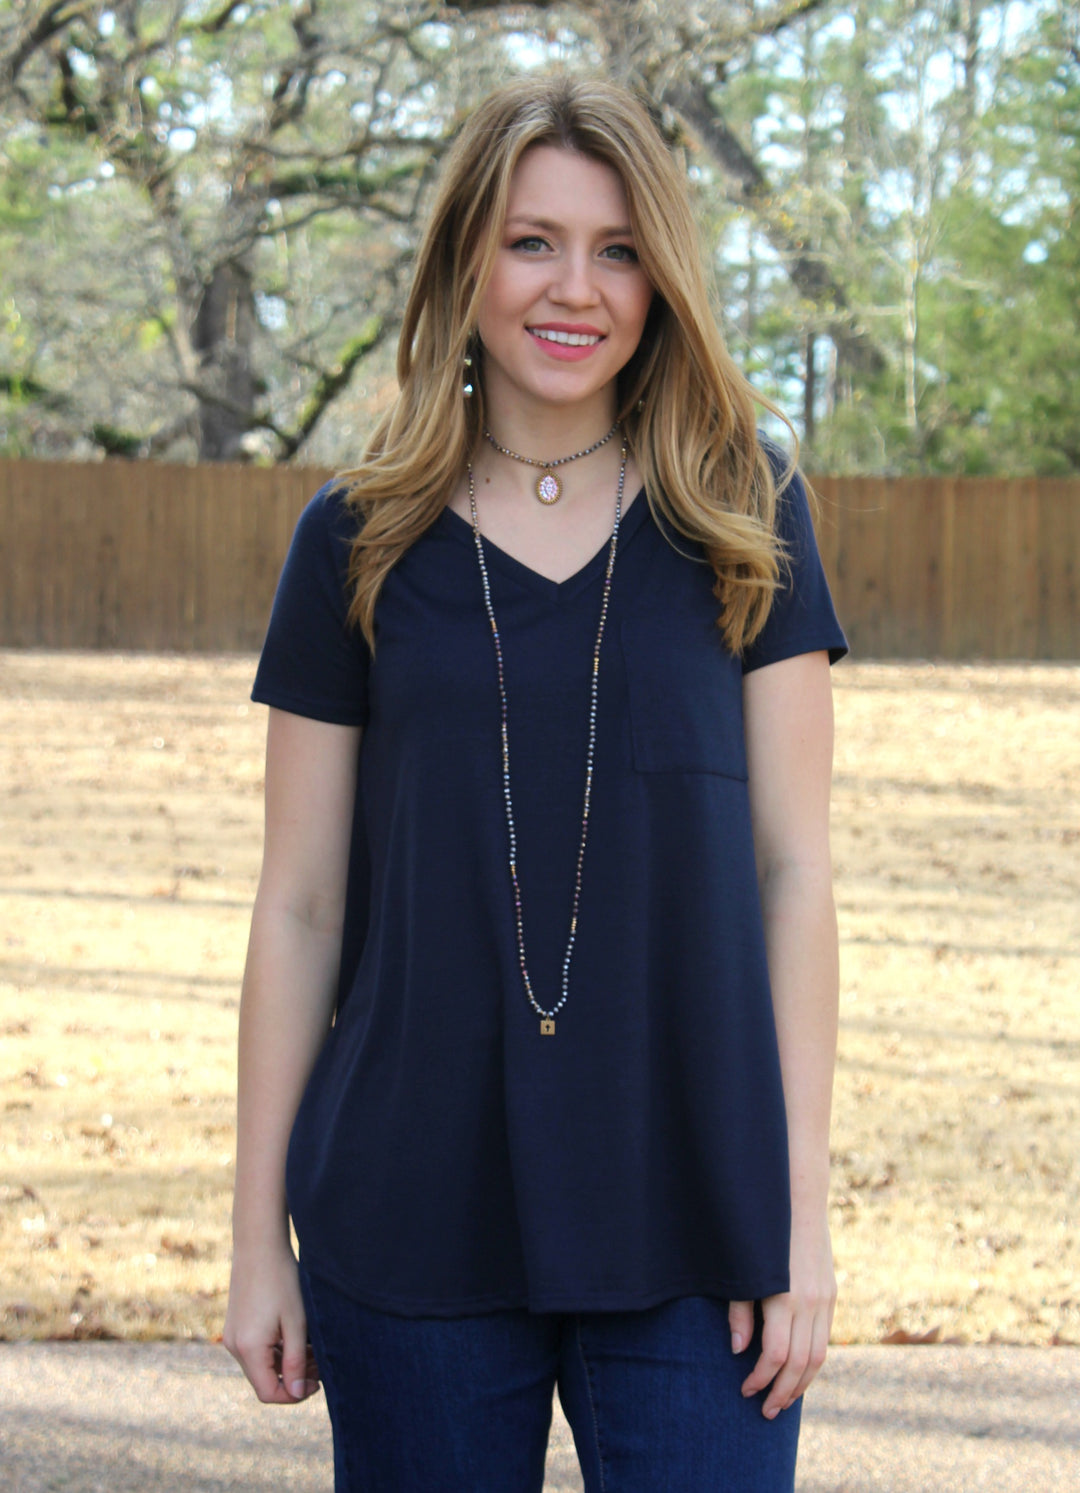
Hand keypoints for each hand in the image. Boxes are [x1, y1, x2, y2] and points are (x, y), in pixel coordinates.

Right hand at [223, 1240, 320, 1403]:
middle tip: (320, 1364)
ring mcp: (232, 1336)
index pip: (269, 1393)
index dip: (294, 1395)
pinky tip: (296, 1339)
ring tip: (313, 1349)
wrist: (259, 1247)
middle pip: (265, 1380)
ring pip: (261, 1365)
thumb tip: (297, 1394)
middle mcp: (234, 1347)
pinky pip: (256, 1351)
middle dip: (294, 1378)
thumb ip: (296, 1361)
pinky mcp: (235, 1326)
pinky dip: (276, 1351)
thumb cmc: (281, 1281)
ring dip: (286, 1364)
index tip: (317, 1383)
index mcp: (248, 1349)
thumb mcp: (296, 1323)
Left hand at [728, 1216, 835, 1418]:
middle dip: (781, 1393)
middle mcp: (810, 1302)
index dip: (760, 1379)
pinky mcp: (831, 1295)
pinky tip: (799, 1374)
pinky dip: (813, 1364)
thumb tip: (739, 1351)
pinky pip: (824, 1340)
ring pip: (818, 1357)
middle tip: (764, 1411)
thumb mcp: (742, 1271)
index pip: (775, 1355)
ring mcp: (825, 1299)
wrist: (797, 1200)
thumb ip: (740, 1312)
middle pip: (800, 1364)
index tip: (744, 1390)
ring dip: (801, 1385)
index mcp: (785, 1298)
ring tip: (782, 1402)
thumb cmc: (759, 1237)